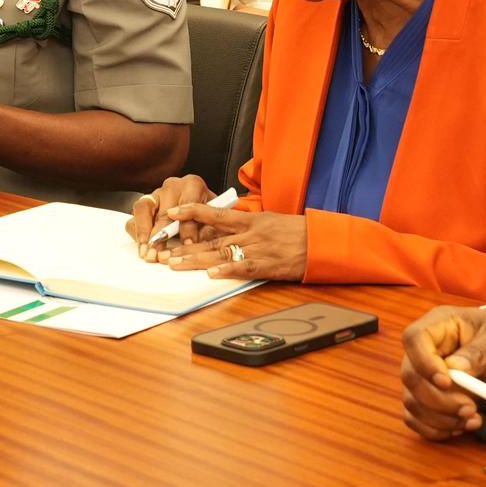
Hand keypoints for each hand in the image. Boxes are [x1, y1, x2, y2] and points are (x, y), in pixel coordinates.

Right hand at [127, 172, 212, 257]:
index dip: (189, 226)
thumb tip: (201, 242)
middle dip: (162, 235)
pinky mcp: (143, 206)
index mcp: (193, 185)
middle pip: (164, 210)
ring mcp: (155, 194)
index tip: (189, 244)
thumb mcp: (215, 219)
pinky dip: (136, 234)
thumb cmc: (208, 214)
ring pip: (143, 209)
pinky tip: (142, 248)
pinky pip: (133, 217)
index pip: (189, 203)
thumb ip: (210, 229)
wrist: (201, 210)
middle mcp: (172, 186)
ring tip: (147, 253)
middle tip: (162, 253)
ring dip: (144, 233)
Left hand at [156, 206, 306, 279]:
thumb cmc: (296, 232)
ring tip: (176, 263)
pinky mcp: (269, 265)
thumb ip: (245, 225)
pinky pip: (245, 268)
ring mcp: (259, 248)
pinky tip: (212, 274)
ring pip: (222, 252)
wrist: (322, 241)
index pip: (216, 214)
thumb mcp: (269, 221)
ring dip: (197, 260)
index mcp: (251, 219)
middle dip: (186, 246)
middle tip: (163, 251)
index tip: (172, 213)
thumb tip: (221, 228)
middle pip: (212, 238)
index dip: (193, 212)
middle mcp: (251, 232)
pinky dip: (228, 270)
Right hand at [400, 305, 485, 440]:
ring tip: (472, 419)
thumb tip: (456, 367)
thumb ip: (479, 353)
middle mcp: (426, 349)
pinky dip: (436, 429)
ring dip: (440, 419)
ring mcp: (424, 374)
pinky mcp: (427, 397)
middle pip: (410, 376)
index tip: (447, 383)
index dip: (424, 363)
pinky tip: (459, 426)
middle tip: (469, 408)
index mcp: (439, 325)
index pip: (414, 339)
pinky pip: (416, 417)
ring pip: (412, 401)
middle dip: (439, 400)